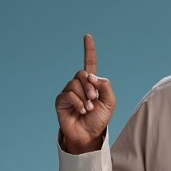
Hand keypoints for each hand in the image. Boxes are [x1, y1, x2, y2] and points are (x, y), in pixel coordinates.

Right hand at [55, 33, 115, 151]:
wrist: (89, 134)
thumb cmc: (99, 119)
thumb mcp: (109, 102)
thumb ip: (105, 85)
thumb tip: (90, 75)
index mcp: (91, 83)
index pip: (89, 63)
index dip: (88, 50)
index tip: (87, 36)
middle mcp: (78, 85)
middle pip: (82, 74)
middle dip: (90, 86)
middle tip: (94, 99)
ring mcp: (68, 92)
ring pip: (75, 84)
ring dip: (84, 97)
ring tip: (88, 109)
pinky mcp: (61, 100)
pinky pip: (69, 94)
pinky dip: (78, 102)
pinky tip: (81, 111)